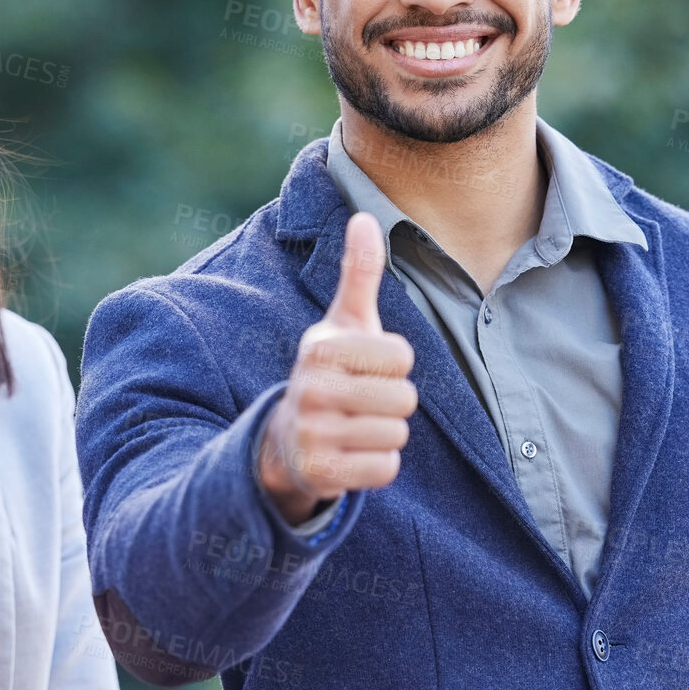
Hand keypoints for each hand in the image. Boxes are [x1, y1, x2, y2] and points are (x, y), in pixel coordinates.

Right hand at [256, 211, 416, 523]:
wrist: (284, 439)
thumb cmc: (329, 372)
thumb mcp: (342, 324)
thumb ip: (358, 274)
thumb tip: (365, 217)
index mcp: (321, 349)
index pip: (402, 357)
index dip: (394, 365)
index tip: (366, 368)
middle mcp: (311, 389)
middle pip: (404, 399)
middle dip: (393, 403)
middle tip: (362, 402)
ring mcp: (312, 433)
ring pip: (396, 436)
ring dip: (385, 435)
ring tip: (355, 426)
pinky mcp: (319, 472)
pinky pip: (384, 469)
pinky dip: (377, 465)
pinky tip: (352, 453)